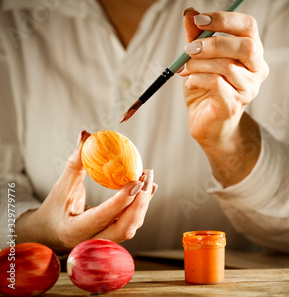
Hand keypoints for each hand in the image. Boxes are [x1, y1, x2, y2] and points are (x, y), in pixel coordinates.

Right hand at [16, 131, 156, 252]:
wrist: (49, 233)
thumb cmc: (54, 208)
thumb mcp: (60, 187)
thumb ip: (75, 163)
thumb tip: (86, 135)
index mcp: (74, 231)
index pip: (102, 217)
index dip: (121, 200)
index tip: (136, 181)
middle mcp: (91, 241)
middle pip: (124, 228)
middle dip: (140, 203)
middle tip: (146, 177)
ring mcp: (104, 243)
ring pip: (131, 227)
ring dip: (143, 203)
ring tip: (148, 177)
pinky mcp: (114, 238)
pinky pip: (131, 223)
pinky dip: (141, 206)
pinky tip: (149, 188)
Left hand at [179, 8, 267, 185]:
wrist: (209, 125)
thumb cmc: (207, 90)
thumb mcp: (199, 59)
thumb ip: (197, 36)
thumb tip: (189, 12)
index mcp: (252, 53)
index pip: (249, 27)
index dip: (225, 19)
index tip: (199, 19)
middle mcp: (257, 70)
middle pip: (246, 46)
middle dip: (214, 42)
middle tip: (189, 47)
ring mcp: (249, 89)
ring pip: (226, 66)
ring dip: (198, 64)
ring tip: (183, 69)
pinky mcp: (234, 105)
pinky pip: (216, 84)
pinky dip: (197, 79)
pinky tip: (189, 83)